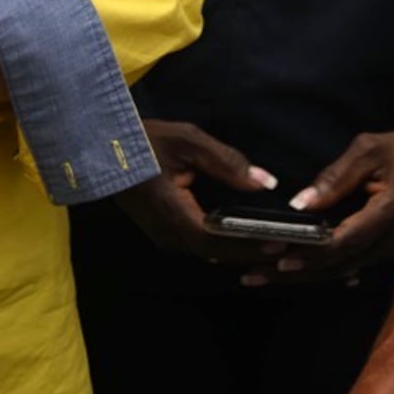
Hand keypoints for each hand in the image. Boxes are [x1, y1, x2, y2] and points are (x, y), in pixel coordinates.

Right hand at [114, 118, 283, 263]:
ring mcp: (164, 237)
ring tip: (275, 244)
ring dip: (240, 250)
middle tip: (289, 247)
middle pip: (216, 252)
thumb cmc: (145, 141)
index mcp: (172, 212)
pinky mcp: (165, 233)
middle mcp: (168, 233)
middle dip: (252, 251)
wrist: (104, 150)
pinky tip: (248, 238)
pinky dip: (225, 244)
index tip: (278, 242)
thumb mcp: (188, 141)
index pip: (216, 240)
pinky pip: (200, 245)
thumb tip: (265, 182)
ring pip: (209, 252)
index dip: (248, 245)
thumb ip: (228, 162)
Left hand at [244, 129, 393, 287]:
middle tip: (251, 275)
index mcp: (390, 212)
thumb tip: (301, 204)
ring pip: (340, 272)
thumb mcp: (369, 150)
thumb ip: (335, 177)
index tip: (278, 257)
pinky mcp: (387, 255)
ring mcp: (392, 253)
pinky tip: (291, 278)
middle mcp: (393, 241)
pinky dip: (318, 272)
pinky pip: (349, 268)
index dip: (311, 251)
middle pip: (337, 265)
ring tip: (257, 278)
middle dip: (293, 272)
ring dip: (299, 276)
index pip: (345, 241)